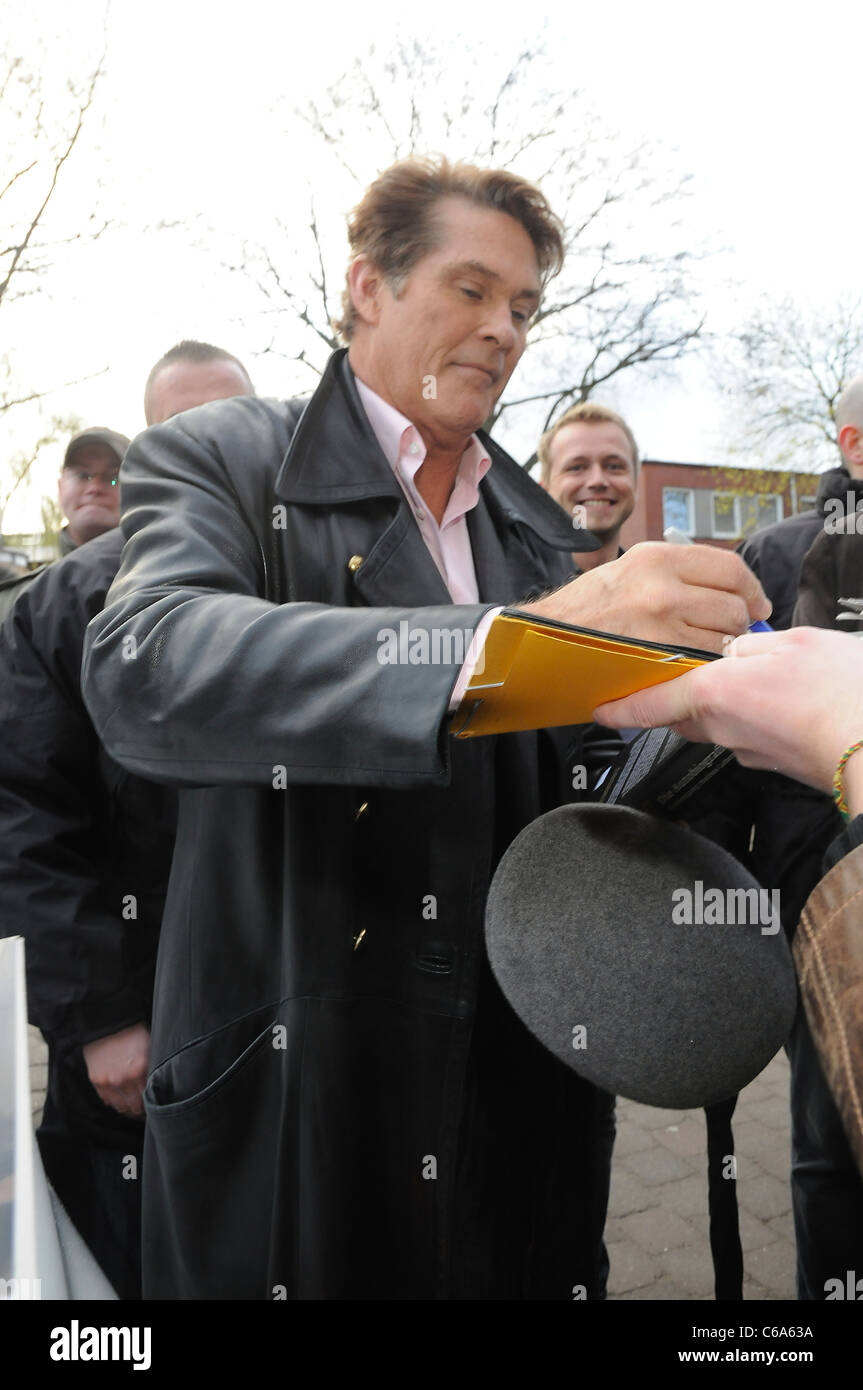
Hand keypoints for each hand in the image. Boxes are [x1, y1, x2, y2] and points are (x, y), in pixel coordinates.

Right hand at [82, 1022, 149, 1117]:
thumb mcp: (150, 1046)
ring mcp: (109, 1081)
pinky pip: (107, 1101)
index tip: (156, 1104)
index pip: (150, 1097)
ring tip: (133, 1106)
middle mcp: (125, 1079)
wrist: (107, 1022)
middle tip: (145, 1109)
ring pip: (121, 1107)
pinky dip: (114, 1102)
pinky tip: (120, 1100)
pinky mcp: (97, 1081)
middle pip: (135, 1107)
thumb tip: (159, 1083)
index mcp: (141, 1069)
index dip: (153, 1103)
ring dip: (128, 1108)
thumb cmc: (132, 1032)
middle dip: (141, 1109)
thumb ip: (153, 1067)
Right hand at [522, 541, 770, 653]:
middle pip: (734, 604)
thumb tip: (724, 589)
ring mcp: (660, 621)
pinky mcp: (655, 656)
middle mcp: (662, 584)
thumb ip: (676, 575)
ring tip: (700, 652)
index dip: (750, 589)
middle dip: (737, 624)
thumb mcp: (628, 571)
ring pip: (724, 636)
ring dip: (721, 649)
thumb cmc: (583, 610)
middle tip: (724, 635)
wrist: (542, 638)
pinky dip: (704, 668)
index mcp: (657, 557)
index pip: (730, 567)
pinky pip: (704, 663)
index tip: (755, 603)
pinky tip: (689, 668)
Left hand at [593, 627, 862, 809]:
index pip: (653, 703)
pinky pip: (751, 736)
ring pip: (718, 725)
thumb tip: (736, 650)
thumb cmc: (840, 691)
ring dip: (723, 704)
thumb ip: (752, 644)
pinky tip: (781, 701)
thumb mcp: (790, 643)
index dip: (623, 707)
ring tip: (750, 678)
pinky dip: (755, 717)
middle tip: (683, 673)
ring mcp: (751, 751)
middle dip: (679, 696)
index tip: (600, 710)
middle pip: (684, 714)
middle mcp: (724, 729)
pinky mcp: (776, 764)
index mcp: (715, 693)